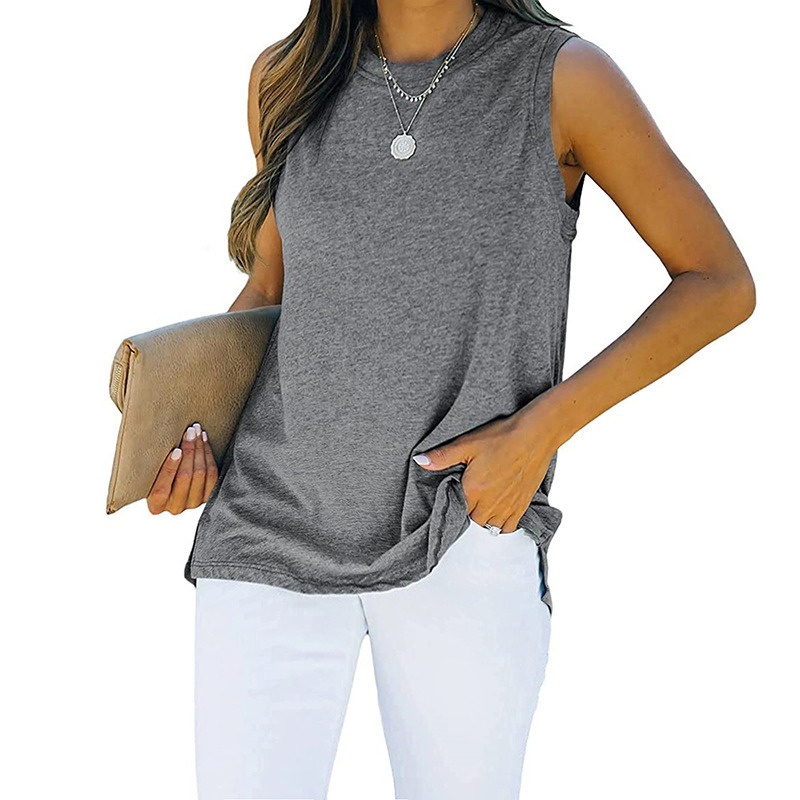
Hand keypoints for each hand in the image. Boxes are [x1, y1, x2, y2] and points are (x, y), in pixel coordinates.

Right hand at [147, 422, 218, 514]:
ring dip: (200, 449)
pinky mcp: (208, 496)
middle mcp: (176, 507)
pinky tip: (204, 441)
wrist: (171, 487)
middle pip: (186, 476)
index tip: (175, 450)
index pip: (162, 489)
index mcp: (156, 505)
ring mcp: (194, 503)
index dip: (170, 468)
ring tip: (197, 432)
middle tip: (190, 431)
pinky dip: (209, 455)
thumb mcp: (147, 476)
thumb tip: (155, 440)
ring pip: (201, 473)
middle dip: (189, 450)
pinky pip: (212, 474)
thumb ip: (152, 466)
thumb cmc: (153, 476)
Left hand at [412, 408, 557, 532]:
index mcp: (474, 490)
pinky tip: (497, 512)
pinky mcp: (523, 505)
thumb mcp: (467, 444)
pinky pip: (508, 527)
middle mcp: (490, 504)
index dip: (453, 504)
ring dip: (484, 518)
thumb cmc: (502, 437)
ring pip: (489, 526)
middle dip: (468, 511)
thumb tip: (420, 461)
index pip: (456, 510)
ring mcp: (508, 507)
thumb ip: (442, 456)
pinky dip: (501, 524)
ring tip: (481, 504)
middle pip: (472, 520)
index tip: (455, 495)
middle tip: (469, 496)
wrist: (536, 435)